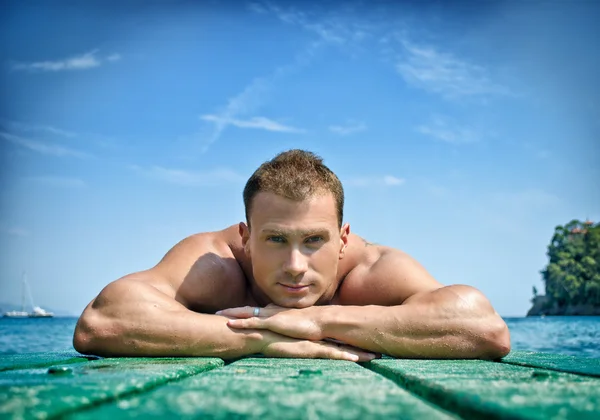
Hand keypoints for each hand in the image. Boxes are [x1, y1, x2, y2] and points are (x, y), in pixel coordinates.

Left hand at [217, 304, 321, 340]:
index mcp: (276, 311)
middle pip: (247, 309)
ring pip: (246, 313)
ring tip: (218, 314)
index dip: (243, 312)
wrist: (319, 321)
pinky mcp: (272, 322)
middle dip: (232, 310)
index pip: (256, 310)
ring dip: (231, 313)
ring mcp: (271, 316)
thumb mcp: (296, 325)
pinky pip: (252, 322)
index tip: (232, 313)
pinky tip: (229, 324)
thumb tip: (285, 331)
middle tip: (218, 311)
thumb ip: (288, 327)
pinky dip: (240, 322)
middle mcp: (271, 311)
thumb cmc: (311, 324)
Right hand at [258, 330, 375, 361]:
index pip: (338, 337)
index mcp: (314, 334)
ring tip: (375, 357)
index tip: (368, 342)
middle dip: (362, 345)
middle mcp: (317, 336)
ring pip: (341, 348)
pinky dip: (343, 356)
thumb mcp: (286, 337)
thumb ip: (296, 338)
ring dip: (359, 353)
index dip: (353, 339)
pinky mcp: (308, 348)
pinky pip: (329, 354)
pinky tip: (356, 359)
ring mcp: (314, 341)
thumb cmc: (268, 335)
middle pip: (345, 341)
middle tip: (381, 350)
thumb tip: (301, 341)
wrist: (257, 333)